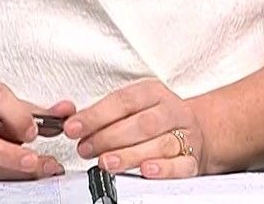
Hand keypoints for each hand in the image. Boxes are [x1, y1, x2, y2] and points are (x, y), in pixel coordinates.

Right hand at [0, 81, 76, 179]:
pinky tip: (30, 181)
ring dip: (12, 173)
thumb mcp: (9, 110)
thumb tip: (67, 112)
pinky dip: (8, 182)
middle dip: (5, 154)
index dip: (13, 113)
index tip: (33, 130)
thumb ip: (38, 113)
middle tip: (34, 161)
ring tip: (42, 172)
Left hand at [64, 77, 208, 178]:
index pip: (123, 100)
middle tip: (86, 149)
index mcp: (153, 92)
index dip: (96, 115)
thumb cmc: (154, 120)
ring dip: (130, 155)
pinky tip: (146, 170)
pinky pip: (182, 164)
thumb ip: (100, 114)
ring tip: (106, 162)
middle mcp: (172, 111)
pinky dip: (164, 168)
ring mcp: (185, 135)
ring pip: (160, 144)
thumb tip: (68, 118)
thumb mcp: (130, 108)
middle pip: (142, 123)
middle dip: (109, 137)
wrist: (196, 132)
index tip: (74, 127)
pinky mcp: (193, 159)